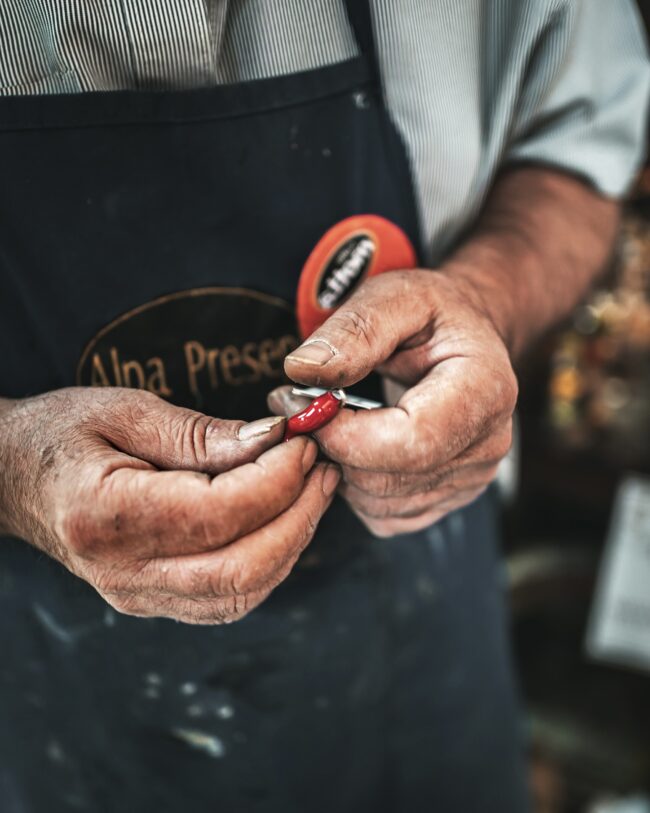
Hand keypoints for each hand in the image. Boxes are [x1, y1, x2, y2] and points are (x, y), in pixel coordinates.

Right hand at [0, 387, 338, 622]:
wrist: (13, 476)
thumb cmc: (62, 434)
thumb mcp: (125, 410)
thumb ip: (201, 434)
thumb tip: (275, 441)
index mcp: (105, 515)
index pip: (217, 515)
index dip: (275, 481)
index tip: (302, 444)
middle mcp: (123, 571)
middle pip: (241, 569)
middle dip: (299, 517)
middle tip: (322, 468)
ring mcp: (138, 595)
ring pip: (243, 593)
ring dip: (293, 541)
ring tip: (312, 489)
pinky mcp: (154, 600)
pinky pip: (229, 598)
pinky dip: (270, 562)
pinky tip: (283, 520)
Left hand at [269, 269, 516, 536]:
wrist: (460, 341)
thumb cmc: (430, 315)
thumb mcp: (393, 297)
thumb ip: (354, 330)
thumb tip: (304, 370)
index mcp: (485, 389)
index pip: (412, 440)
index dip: (345, 433)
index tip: (302, 403)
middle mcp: (488, 444)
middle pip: (391, 478)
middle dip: (331, 447)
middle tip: (299, 407)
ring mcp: (471, 479)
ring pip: (380, 503)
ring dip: (338, 467)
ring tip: (327, 420)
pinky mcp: (447, 499)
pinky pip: (383, 516)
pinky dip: (354, 487)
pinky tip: (352, 444)